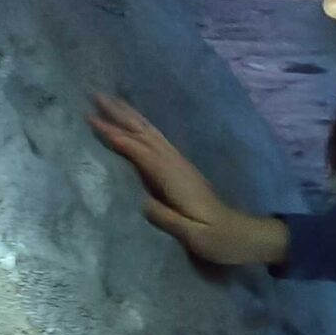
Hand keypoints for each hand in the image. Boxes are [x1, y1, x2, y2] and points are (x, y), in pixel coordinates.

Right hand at [87, 94, 288, 267]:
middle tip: (96, 95)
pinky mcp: (182, 169)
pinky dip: (143, 127)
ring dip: (131, 116)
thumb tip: (140, 203)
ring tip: (111, 101)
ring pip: (152, 133)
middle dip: (120, 114)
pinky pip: (158, 141)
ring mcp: (181, 164)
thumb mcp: (192, 235)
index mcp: (174, 178)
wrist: (243, 235)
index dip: (116, 135)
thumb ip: (167, 218)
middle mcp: (177, 165)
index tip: (92, 120)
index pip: (139, 151)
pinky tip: (137, 124)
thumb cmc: (217, 239)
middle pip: (145, 133)